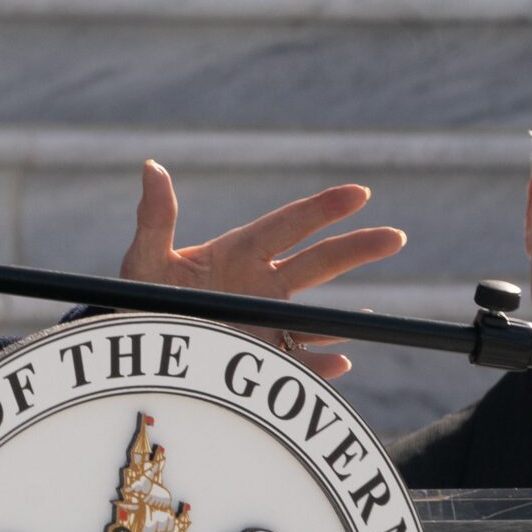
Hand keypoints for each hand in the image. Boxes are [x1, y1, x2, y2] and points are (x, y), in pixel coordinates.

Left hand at [118, 161, 404, 378]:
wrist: (136, 346)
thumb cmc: (140, 298)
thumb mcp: (146, 259)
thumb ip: (156, 218)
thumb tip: (151, 168)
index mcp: (241, 253)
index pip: (290, 225)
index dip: (324, 208)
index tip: (359, 193)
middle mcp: (262, 285)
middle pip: (319, 263)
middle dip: (357, 248)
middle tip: (395, 237)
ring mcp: (266, 322)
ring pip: (316, 317)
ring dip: (343, 320)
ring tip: (371, 318)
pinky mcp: (262, 358)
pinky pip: (297, 362)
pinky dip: (320, 364)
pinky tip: (340, 363)